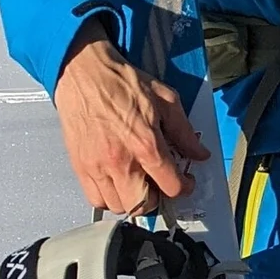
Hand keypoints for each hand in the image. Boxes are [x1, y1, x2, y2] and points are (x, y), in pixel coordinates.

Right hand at [53, 27, 208, 212]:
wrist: (84, 72)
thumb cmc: (122, 82)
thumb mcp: (165, 100)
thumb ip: (184, 132)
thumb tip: (199, 153)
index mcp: (146, 145)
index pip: (171, 186)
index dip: (184, 187)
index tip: (184, 181)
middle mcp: (121, 161)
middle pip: (144, 205)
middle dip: (158, 198)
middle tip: (160, 184)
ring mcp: (97, 167)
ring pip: (119, 206)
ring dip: (133, 199)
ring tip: (137, 182)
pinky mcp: (80, 166)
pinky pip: (95, 199)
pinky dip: (108, 197)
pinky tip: (116, 181)